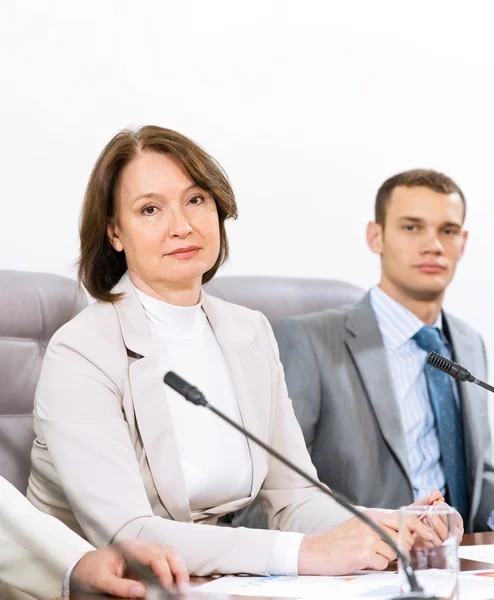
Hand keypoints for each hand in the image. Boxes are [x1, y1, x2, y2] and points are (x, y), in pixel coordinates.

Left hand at [70, 539, 188, 596]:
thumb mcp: (100, 581)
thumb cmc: (90, 572)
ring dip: (179, 569)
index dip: (165, 572)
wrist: (82, 568)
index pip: (154, 556)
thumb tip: (141, 592)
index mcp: (129, 548)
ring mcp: (144, 551)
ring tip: (182, 588)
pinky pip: (165, 561)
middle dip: (179, 568)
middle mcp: (140, 546)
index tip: (169, 588)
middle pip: (167, 551)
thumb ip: (119, 587)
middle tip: (183, 589)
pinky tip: (175, 583)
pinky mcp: (146, 560)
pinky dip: (173, 570)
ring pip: (169, 554)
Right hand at [297, 509, 431, 574]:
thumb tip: (405, 532)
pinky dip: (375, 565)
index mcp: (372, 514)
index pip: (403, 517)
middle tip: (386, 550)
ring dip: (385, 557)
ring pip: (394, 551)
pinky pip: (383, 563)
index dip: (419, 526)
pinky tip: (362, 560)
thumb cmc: (340, 540)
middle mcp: (371, 522)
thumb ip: (381, 525)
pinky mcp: (365, 552)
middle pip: (403, 535)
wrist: (318, 551)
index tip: (428, 534)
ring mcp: (368, 537)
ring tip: (368, 554)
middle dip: (402, 547)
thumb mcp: (361, 525)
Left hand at [411, 489, 463, 543]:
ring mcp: (445, 543)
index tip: (438, 504)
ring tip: (424, 519)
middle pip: (452, 531)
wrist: (408, 526)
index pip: (456, 518)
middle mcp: (453, 534)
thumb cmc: (420, 515)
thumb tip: (436, 493)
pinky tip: (422, 530)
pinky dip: (429, 537)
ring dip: (434, 528)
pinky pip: (436, 545)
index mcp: (454, 522)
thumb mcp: (424, 505)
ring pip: (444, 538)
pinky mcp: (436, 549)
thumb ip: (430, 498)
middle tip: (430, 513)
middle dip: (441, 520)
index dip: (448, 511)